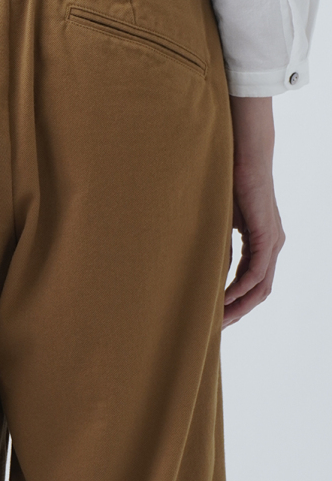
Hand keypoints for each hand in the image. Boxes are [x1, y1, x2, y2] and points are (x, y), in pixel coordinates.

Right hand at [223, 96, 285, 328]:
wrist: (243, 154)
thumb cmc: (228, 179)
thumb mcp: (220, 219)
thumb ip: (218, 243)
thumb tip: (207, 268)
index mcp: (263, 241)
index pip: (253, 280)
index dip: (235, 300)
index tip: (214, 313)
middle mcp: (273, 245)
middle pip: (260, 291)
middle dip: (238, 311)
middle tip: (215, 326)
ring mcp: (273, 242)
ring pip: (261, 287)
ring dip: (240, 306)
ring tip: (217, 319)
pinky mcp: (267, 236)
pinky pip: (257, 273)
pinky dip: (240, 289)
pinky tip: (222, 298)